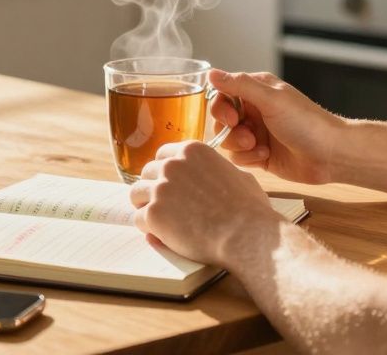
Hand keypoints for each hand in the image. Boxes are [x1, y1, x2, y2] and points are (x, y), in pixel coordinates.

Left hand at [129, 141, 280, 267]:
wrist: (245, 234)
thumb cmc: (249, 209)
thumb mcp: (238, 176)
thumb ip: (220, 171)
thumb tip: (221, 175)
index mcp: (192, 151)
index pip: (163, 155)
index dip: (164, 172)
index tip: (168, 184)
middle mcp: (172, 164)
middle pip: (147, 173)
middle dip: (153, 189)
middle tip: (164, 206)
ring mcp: (160, 188)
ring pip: (136, 194)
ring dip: (145, 206)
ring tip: (159, 221)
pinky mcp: (153, 214)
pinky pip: (138, 219)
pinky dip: (147, 228)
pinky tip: (161, 234)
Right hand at [209, 69, 345, 184]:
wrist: (330, 155)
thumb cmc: (306, 122)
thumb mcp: (271, 99)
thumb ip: (240, 85)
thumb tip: (211, 73)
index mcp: (257, 91)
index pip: (222, 94)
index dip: (221, 108)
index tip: (231, 118)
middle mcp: (255, 110)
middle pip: (221, 120)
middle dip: (230, 131)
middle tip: (247, 135)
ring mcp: (257, 133)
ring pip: (227, 140)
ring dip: (239, 146)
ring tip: (258, 147)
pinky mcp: (260, 155)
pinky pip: (238, 157)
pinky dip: (248, 159)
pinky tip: (265, 157)